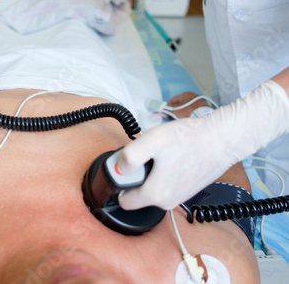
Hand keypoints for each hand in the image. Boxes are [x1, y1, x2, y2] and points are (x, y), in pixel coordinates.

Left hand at [117, 81, 288, 209]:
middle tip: (146, 156)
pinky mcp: (187, 190)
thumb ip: (129, 157)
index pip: (123, 201)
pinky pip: (166, 184)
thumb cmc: (189, 139)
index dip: (120, 182)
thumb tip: (118, 169)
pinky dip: (164, 172)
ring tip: (161, 155)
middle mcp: (166, 202)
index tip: (127, 166)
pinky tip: (172, 157)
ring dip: (151, 173)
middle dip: (137, 176)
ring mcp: (178, 197)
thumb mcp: (151, 141)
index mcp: (155, 195)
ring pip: (152, 188)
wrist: (222, 138)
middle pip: (137, 194)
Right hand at [167, 92, 207, 117]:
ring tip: (181, 119)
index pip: (172, 100)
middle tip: (173, 117)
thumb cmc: (189, 112)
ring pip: (186, 107)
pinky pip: (193, 110)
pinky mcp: (203, 108)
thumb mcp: (175, 110)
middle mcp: (193, 96)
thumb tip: (163, 109)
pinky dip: (189, 114)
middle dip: (175, 110)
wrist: (203, 117)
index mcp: (185, 94)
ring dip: (182, 113)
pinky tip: (188, 119)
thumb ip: (168, 109)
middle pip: (180, 104)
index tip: (166, 113)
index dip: (168, 106)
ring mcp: (198, 102)